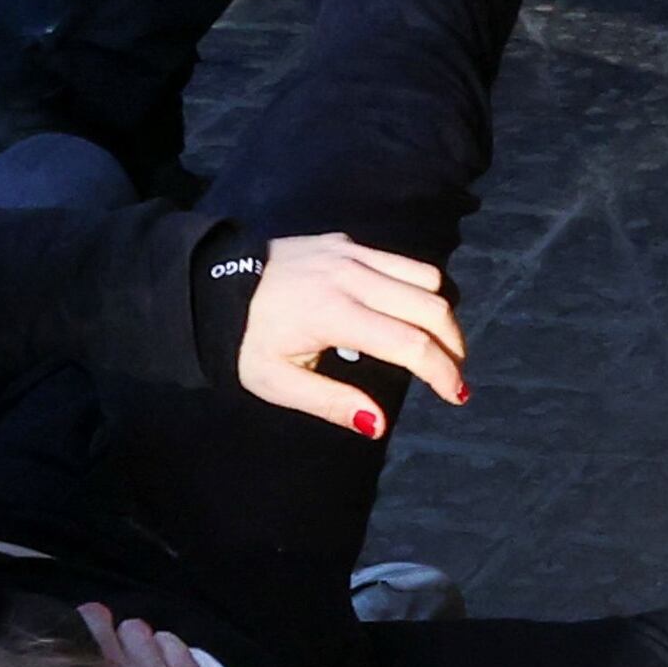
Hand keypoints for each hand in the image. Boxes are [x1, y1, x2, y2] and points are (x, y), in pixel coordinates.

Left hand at [235, 232, 464, 422]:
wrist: (212, 285)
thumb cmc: (244, 341)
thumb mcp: (277, 382)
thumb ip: (331, 402)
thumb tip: (379, 424)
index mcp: (335, 315)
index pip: (410, 343)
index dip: (442, 371)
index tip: (455, 395)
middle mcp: (351, 277)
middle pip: (430, 305)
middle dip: (452, 343)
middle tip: (452, 373)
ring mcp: (350, 253)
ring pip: (424, 276)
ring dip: (439, 312)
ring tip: (435, 343)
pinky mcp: (345, 242)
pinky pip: (399, 261)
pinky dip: (415, 287)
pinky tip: (404, 313)